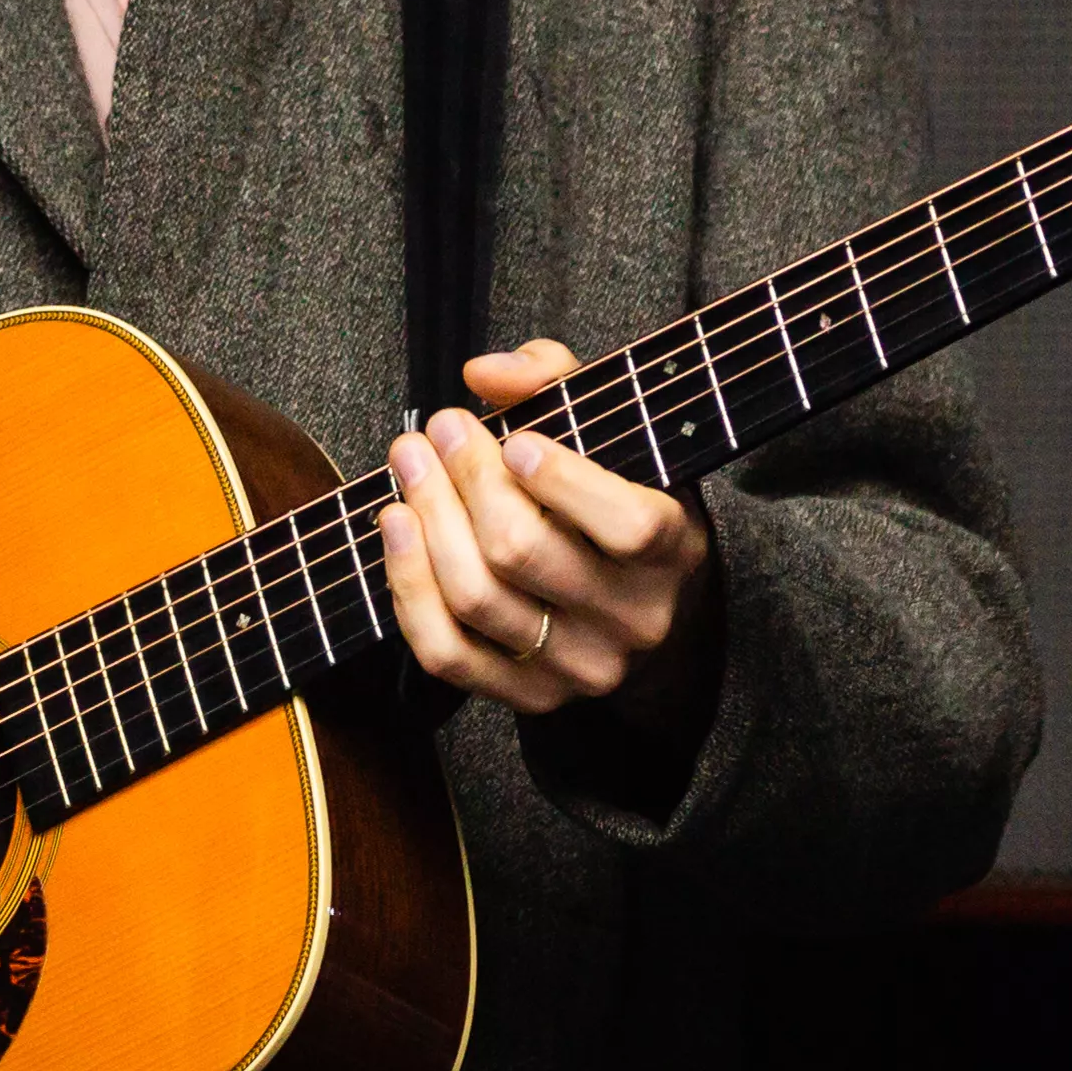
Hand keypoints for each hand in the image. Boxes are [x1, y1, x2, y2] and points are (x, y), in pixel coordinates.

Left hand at [380, 340, 720, 725]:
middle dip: (466, 480)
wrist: (645, 607)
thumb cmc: (617, 500)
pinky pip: (447, 652)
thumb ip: (556, 381)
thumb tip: (485, 374)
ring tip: (410, 465)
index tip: (513, 439)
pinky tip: (397, 528)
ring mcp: (580, 665)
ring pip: (477, 598)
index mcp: (674, 550)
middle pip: (523, 553)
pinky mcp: (529, 695)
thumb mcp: (616, 431)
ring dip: (427, 521)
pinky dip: (408, 586)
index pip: (629, 525)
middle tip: (438, 430)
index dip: (563, 481)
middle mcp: (634, 617)